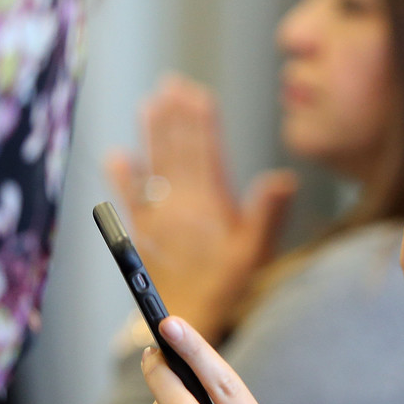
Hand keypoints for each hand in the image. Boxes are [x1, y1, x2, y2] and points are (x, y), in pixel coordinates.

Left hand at [106, 74, 297, 343]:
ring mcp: (156, 217)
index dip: (201, 121)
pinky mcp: (141, 232)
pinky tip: (118, 154)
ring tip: (151, 103)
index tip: (198, 93)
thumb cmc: (226, 286)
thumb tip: (284, 178)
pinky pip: (129, 198)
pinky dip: (123, 175)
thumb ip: (268, 214)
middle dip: (176, 115)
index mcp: (208, 205)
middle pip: (177, 151)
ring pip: (154, 165)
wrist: (184, 318)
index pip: (204, 153)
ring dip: (152, 133)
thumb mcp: (256, 252)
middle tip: (172, 84)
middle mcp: (179, 205)